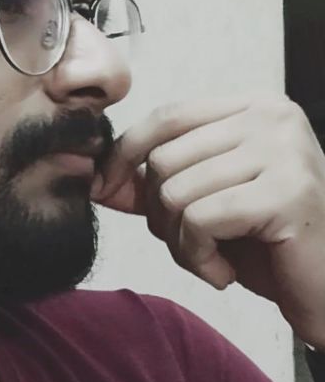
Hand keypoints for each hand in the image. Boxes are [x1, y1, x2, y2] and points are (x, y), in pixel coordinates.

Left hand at [90, 94, 324, 349]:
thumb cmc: (268, 246)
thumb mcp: (204, 204)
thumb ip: (153, 186)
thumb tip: (94, 180)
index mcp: (253, 108)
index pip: (167, 116)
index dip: (124, 154)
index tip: (102, 188)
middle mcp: (272, 118)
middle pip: (164, 157)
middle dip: (161, 213)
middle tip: (193, 244)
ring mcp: (283, 151)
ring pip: (175, 191)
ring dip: (181, 243)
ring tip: (212, 260)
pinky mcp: (287, 192)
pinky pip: (200, 219)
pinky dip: (198, 257)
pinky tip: (224, 273)